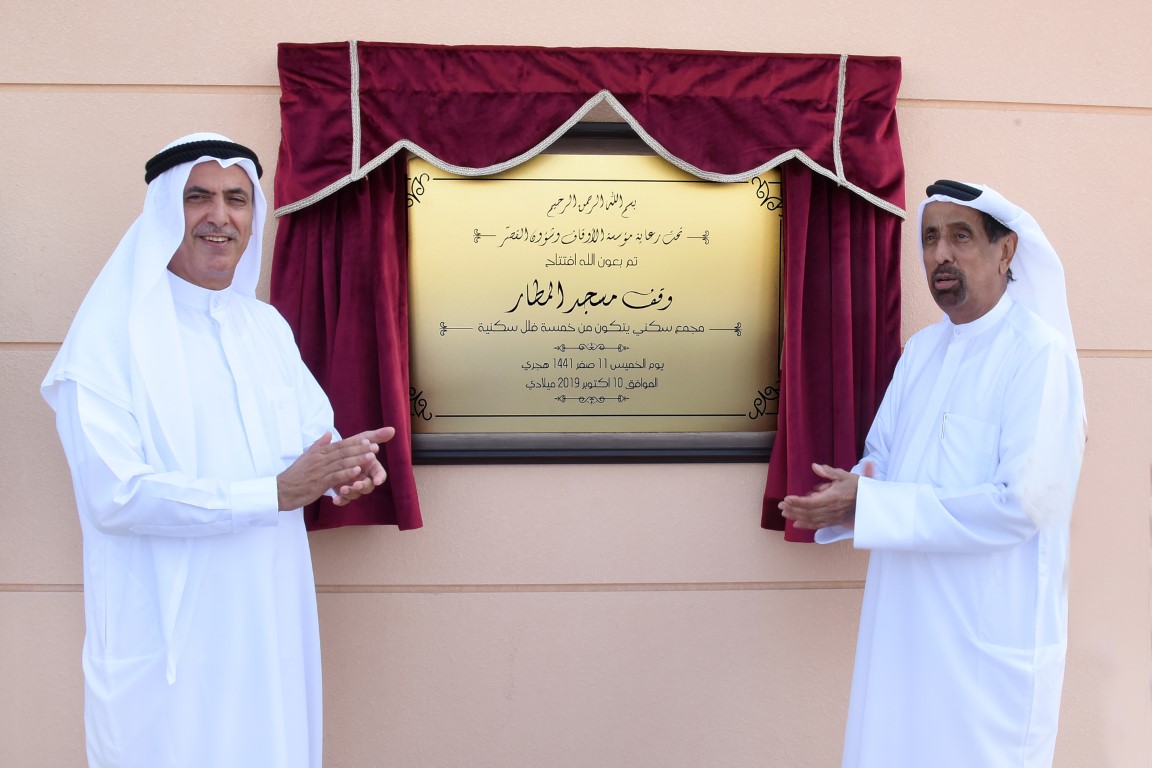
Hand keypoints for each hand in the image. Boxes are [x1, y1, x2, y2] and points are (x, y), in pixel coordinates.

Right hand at [276, 427, 394, 510]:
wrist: (280, 490)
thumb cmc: (295, 475)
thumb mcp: (306, 457)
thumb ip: (319, 445)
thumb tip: (328, 433)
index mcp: (319, 452)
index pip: (340, 444)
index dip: (355, 442)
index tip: (370, 439)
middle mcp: (320, 459)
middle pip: (343, 451)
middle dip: (360, 448)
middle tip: (376, 446)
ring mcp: (320, 470)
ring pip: (341, 463)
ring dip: (357, 459)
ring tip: (372, 456)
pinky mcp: (319, 483)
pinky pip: (335, 477)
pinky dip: (347, 473)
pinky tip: (357, 471)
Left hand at [331, 427, 395, 505]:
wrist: (333, 453)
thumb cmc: (352, 447)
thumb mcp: (363, 439)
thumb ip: (377, 436)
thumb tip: (392, 429)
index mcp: (371, 468)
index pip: (380, 475)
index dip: (379, 478)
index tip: (377, 480)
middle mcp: (364, 478)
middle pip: (369, 486)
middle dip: (363, 486)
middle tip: (356, 485)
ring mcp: (354, 486)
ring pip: (356, 494)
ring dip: (351, 493)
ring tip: (343, 489)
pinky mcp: (343, 492)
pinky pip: (344, 499)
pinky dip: (341, 500)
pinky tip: (335, 500)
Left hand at [778, 461, 873, 529]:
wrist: (870, 499)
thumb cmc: (856, 485)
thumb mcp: (843, 475)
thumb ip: (828, 472)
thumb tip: (815, 467)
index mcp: (833, 497)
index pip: (811, 502)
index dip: (798, 502)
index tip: (787, 499)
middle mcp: (832, 509)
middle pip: (808, 512)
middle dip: (793, 509)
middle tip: (781, 506)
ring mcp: (833, 517)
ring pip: (812, 519)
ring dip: (797, 517)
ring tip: (785, 514)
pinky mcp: (835, 521)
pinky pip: (819, 525)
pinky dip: (807, 525)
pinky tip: (797, 524)